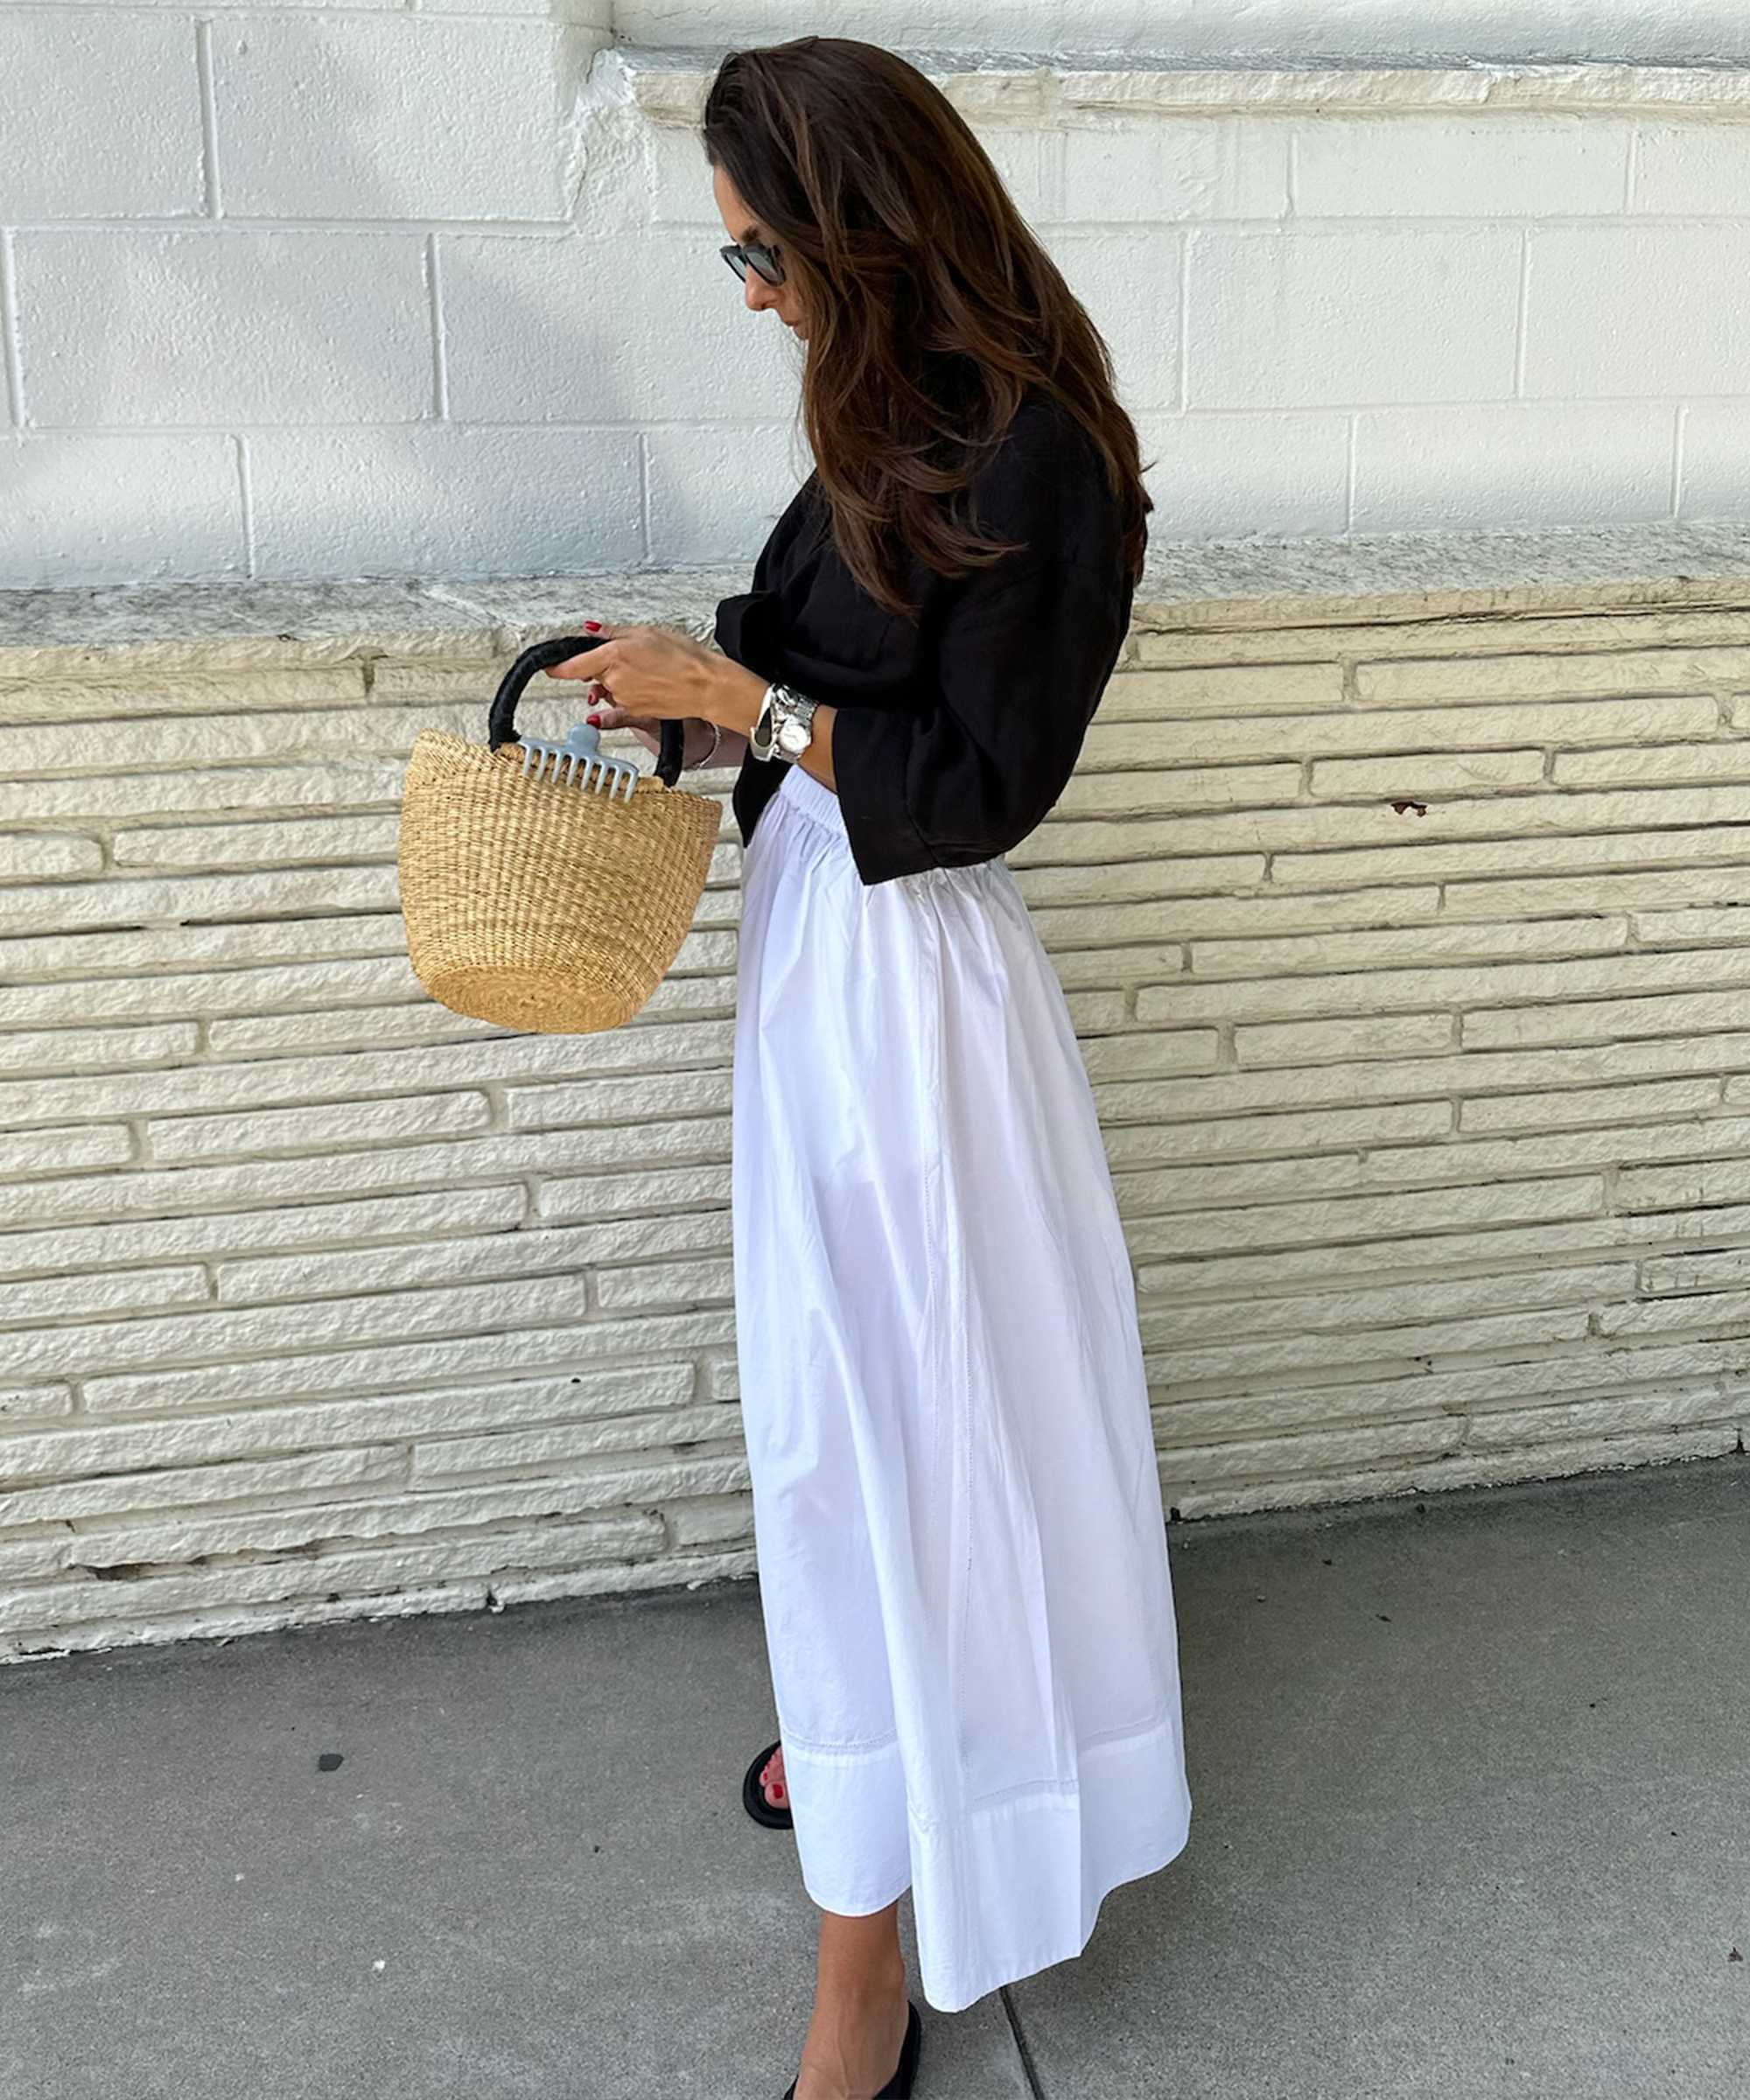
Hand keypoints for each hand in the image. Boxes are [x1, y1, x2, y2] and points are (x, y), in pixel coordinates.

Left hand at [543, 619, 718, 725]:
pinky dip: (620, 701)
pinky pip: (618, 706)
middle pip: (594, 674)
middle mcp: (614, 680)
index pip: (573, 665)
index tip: (548, 666)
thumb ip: (614, 633)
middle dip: (602, 667)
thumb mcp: (646, 633)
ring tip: (646, 671)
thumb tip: (592, 630)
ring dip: (617, 681)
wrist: (707, 686)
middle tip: (629, 656)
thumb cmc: (685, 658)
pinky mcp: (635, 713)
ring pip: (608, 688)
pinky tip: (620, 701)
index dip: (556, 667)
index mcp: (613, 655)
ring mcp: (623, 699)